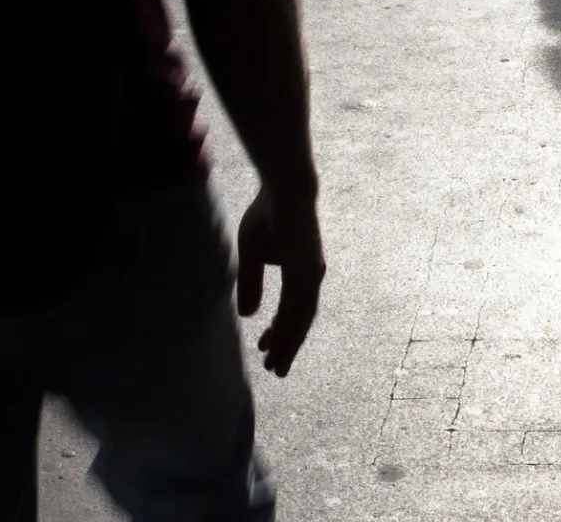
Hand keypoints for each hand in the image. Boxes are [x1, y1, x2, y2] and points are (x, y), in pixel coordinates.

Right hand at [236, 189, 324, 376]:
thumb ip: (251, 284)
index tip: (265, 348)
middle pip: (301, 321)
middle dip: (287, 346)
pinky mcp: (307, 268)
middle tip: (275, 371)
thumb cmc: (268, 215)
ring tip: (276, 366)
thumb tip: (249, 315)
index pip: (293, 311)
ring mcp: (311, 274)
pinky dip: (289, 325)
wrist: (283, 189)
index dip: (280, 332)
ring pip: (301, 318)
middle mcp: (310, 278)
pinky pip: (297, 303)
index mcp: (301, 274)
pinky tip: (278, 341)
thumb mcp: (252, 255)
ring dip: (289, 344)